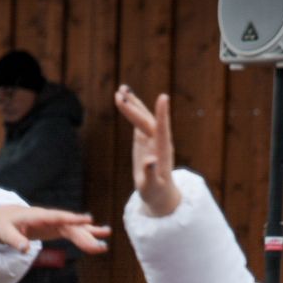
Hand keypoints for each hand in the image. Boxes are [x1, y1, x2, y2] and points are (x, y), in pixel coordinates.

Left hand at [0, 205, 109, 254]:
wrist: (5, 217)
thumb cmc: (3, 224)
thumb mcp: (4, 232)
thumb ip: (14, 240)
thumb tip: (24, 250)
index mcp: (37, 216)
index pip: (56, 217)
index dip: (71, 218)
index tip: (87, 219)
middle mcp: (49, 217)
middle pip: (70, 226)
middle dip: (85, 235)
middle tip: (99, 247)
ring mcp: (55, 222)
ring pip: (75, 228)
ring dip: (90, 235)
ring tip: (106, 239)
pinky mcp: (57, 228)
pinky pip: (74, 231)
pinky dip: (86, 235)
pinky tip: (100, 237)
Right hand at [114, 86, 180, 216]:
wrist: (160, 193)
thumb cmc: (155, 192)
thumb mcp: (151, 187)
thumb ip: (150, 174)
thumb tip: (150, 160)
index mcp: (163, 151)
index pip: (162, 129)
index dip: (162, 114)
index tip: (163, 97)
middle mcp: (159, 141)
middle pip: (147, 120)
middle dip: (135, 107)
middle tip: (120, 94)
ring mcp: (152, 138)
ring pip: (143, 116)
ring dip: (133, 103)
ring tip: (120, 89)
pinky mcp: (145, 138)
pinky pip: (138, 121)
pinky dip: (131, 109)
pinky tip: (124, 99)